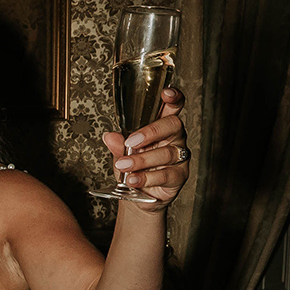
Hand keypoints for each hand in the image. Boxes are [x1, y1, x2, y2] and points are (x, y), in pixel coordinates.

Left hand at [102, 86, 190, 207]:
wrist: (138, 196)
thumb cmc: (134, 168)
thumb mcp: (121, 154)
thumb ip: (118, 144)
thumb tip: (109, 136)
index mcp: (162, 126)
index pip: (173, 107)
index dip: (173, 97)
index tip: (166, 93)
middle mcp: (175, 138)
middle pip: (173, 125)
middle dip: (152, 132)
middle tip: (131, 142)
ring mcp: (180, 157)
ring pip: (166, 153)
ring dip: (142, 160)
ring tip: (124, 166)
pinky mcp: (180, 176)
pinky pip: (167, 174)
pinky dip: (147, 177)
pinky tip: (133, 179)